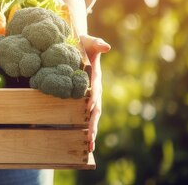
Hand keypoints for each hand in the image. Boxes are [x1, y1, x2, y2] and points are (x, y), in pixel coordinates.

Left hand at [79, 34, 110, 152]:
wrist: (81, 47)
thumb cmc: (84, 44)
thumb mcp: (90, 42)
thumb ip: (97, 43)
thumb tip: (106, 47)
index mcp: (95, 79)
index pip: (95, 91)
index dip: (92, 99)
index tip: (89, 109)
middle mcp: (94, 90)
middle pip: (96, 110)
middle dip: (93, 124)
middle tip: (91, 140)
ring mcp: (90, 97)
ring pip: (92, 117)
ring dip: (91, 131)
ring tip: (90, 146)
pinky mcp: (84, 100)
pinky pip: (86, 116)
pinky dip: (86, 128)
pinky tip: (84, 140)